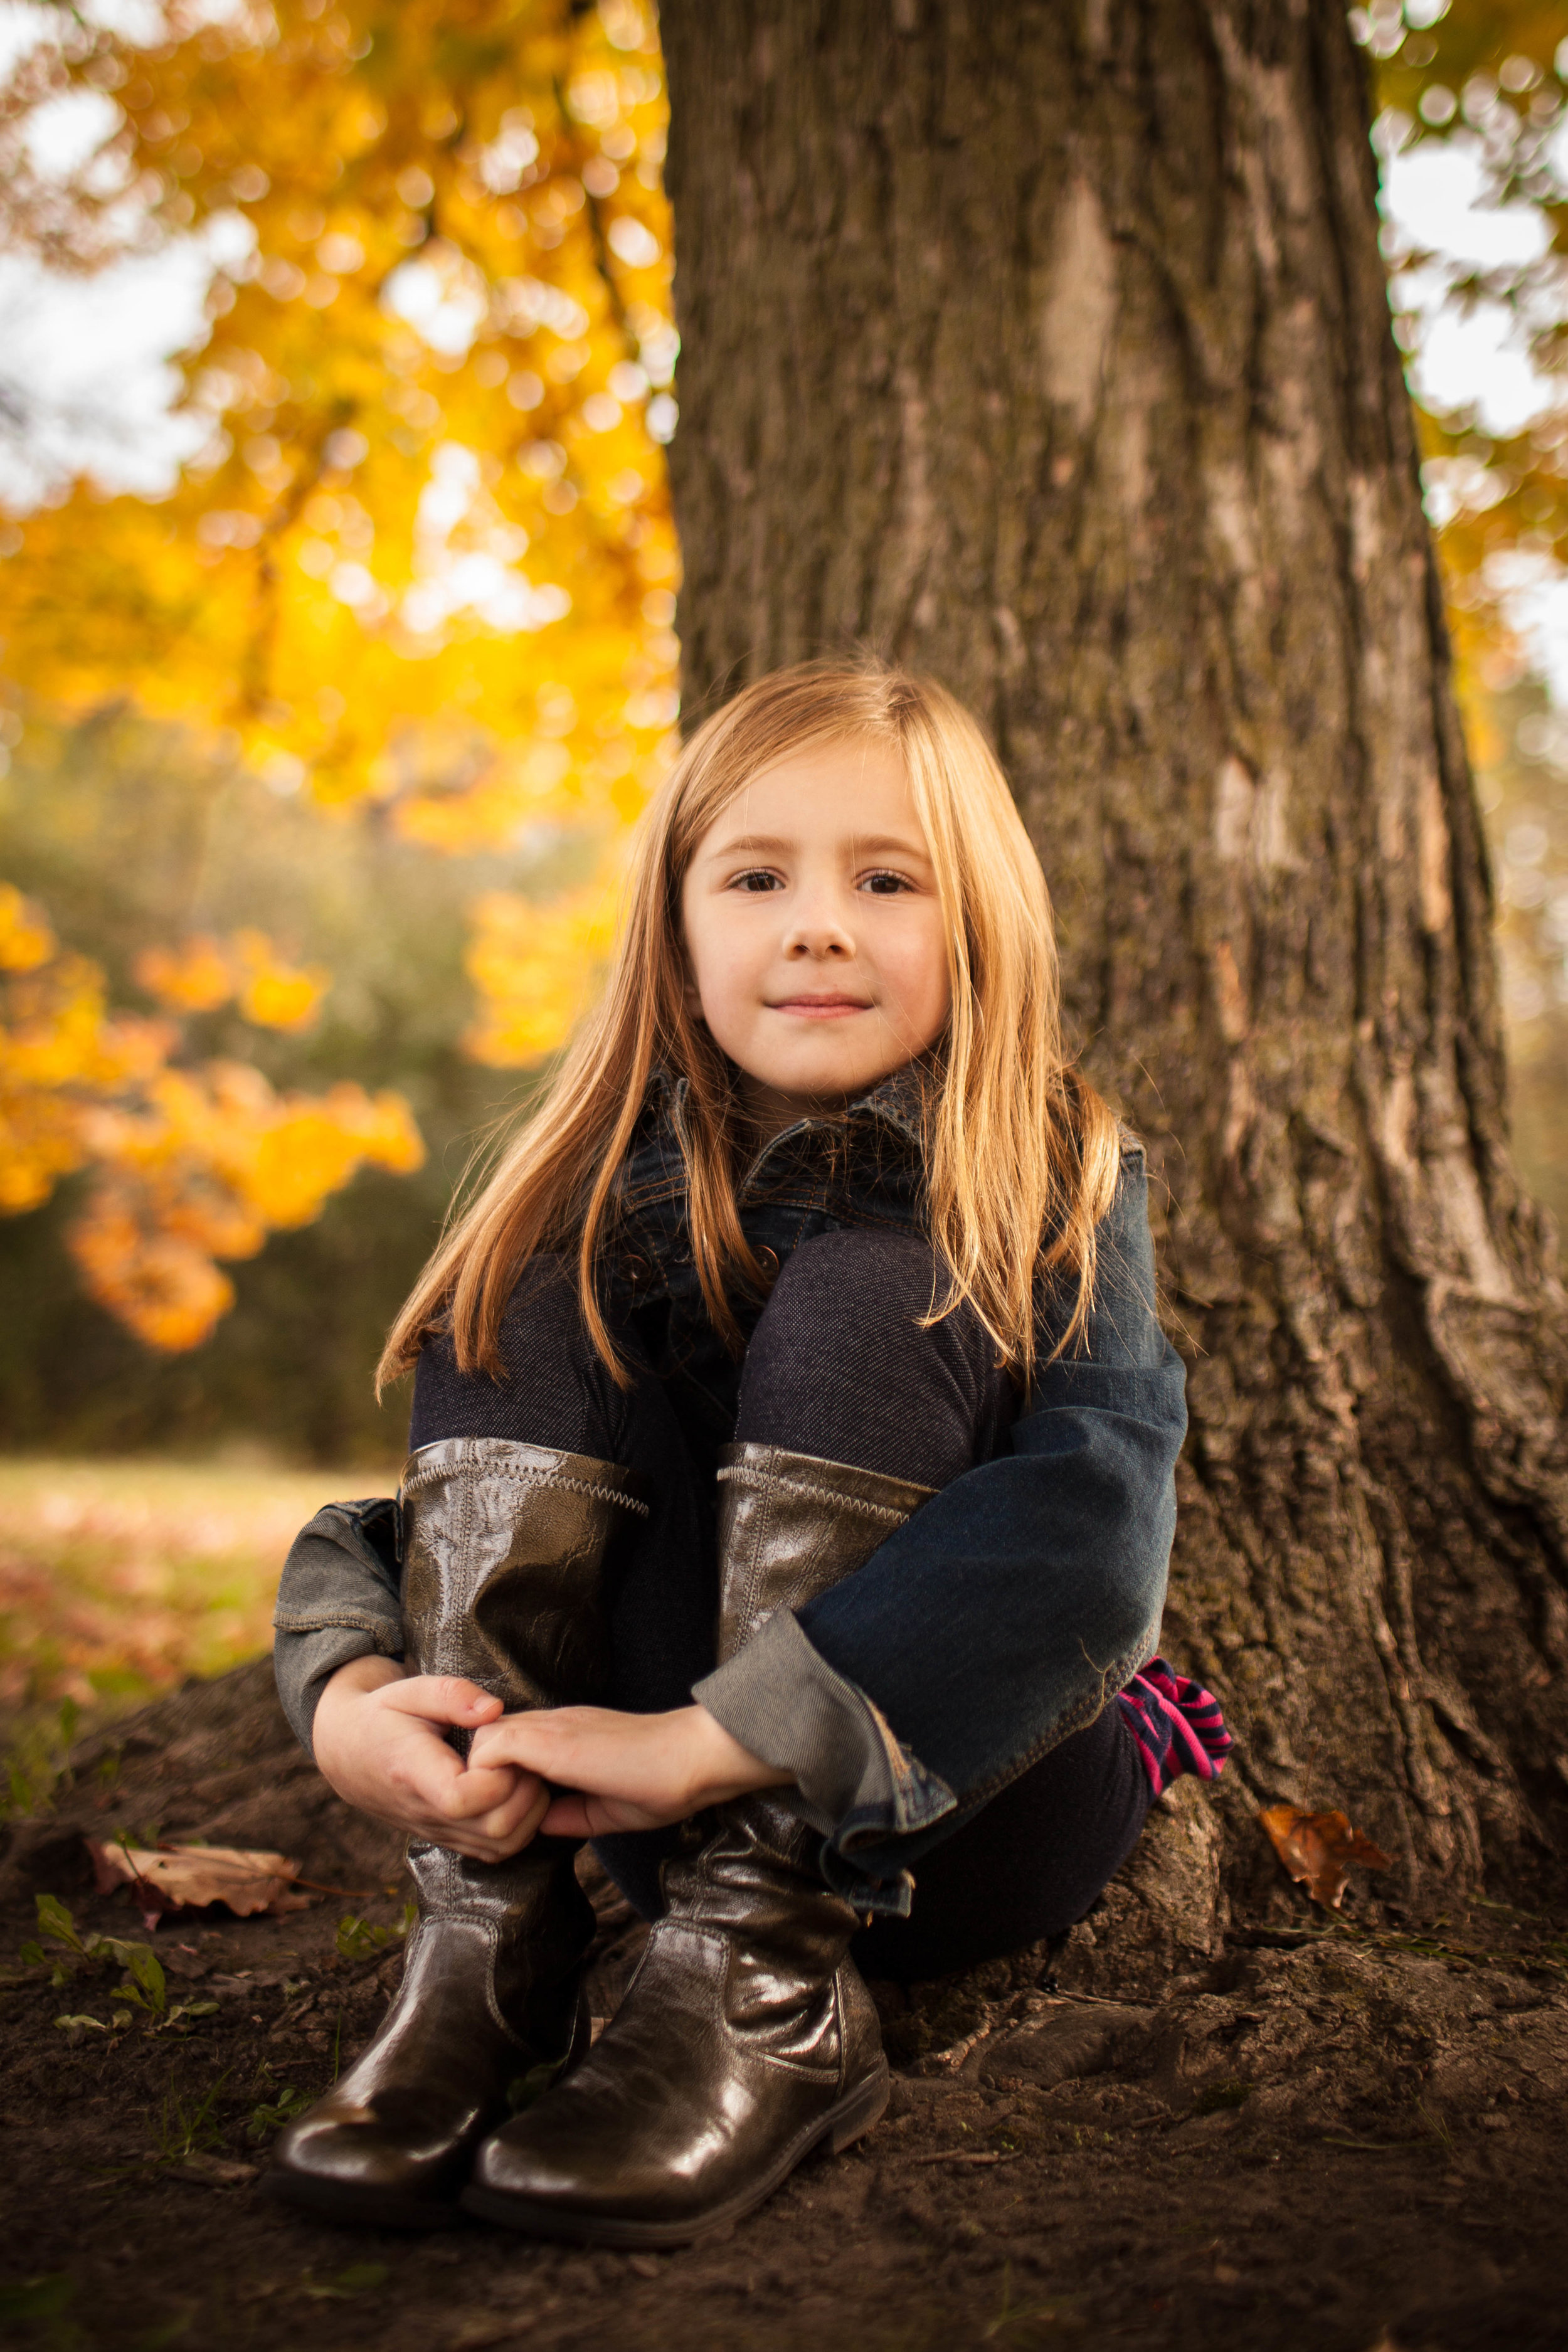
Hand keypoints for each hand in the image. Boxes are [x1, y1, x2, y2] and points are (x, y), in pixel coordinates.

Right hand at [311, 1656, 551, 1861]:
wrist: (349, 1752)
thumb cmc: (383, 1716)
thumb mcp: (409, 1690)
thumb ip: (452, 1695)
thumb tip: (494, 1710)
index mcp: (413, 1774)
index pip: (462, 1799)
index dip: (496, 1775)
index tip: (500, 1745)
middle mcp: (426, 1814)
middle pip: (495, 1829)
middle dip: (525, 1790)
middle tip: (521, 1755)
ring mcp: (439, 1832)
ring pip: (503, 1846)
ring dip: (529, 1809)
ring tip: (521, 1770)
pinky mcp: (451, 1839)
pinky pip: (497, 1849)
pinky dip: (521, 1824)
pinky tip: (514, 1788)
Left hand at [466, 1703, 789, 1838]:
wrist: (690, 1758)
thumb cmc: (663, 1783)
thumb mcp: (606, 1807)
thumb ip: (570, 1813)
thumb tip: (540, 1826)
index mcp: (565, 1737)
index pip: (509, 1746)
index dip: (504, 1781)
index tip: (523, 1811)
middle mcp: (551, 1724)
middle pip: (487, 1739)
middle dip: (486, 1782)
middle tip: (507, 1817)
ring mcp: (548, 1727)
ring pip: (481, 1738)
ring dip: (485, 1781)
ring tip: (512, 1814)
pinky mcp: (549, 1739)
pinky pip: (489, 1748)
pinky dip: (490, 1780)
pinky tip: (517, 1806)